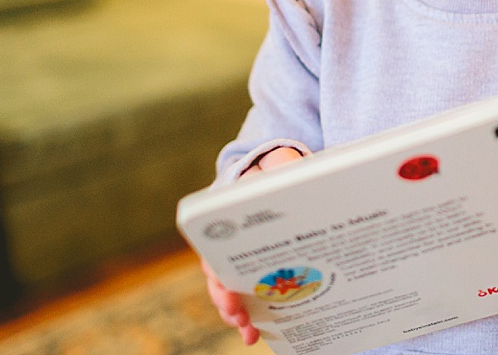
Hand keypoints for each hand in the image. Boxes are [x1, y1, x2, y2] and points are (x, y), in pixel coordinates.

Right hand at [204, 147, 303, 344]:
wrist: (279, 177)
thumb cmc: (275, 171)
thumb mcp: (278, 164)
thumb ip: (280, 164)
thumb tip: (285, 168)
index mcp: (226, 214)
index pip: (213, 239)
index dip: (215, 262)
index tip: (220, 277)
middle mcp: (225, 240)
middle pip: (216, 272)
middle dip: (223, 295)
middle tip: (235, 310)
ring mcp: (238, 259)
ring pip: (228, 291)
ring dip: (234, 313)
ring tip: (246, 328)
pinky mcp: (255, 274)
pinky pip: (248, 299)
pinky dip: (250, 318)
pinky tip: (256, 334)